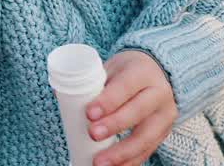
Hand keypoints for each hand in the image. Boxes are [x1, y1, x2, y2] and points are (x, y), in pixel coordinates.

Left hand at [87, 50, 176, 165]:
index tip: (89, 113)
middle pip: (138, 112)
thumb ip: (90, 81)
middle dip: (114, 126)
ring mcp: (164, 115)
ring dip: (121, 153)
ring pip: (145, 137)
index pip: (126, 87)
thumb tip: (59, 95)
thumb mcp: (111, 68)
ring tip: (99, 162)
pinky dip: (130, 162)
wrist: (157, 74)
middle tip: (92, 134)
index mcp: (143, 73)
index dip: (108, 101)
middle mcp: (158, 94)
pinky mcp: (163, 133)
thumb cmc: (127, 71)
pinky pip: (147, 151)